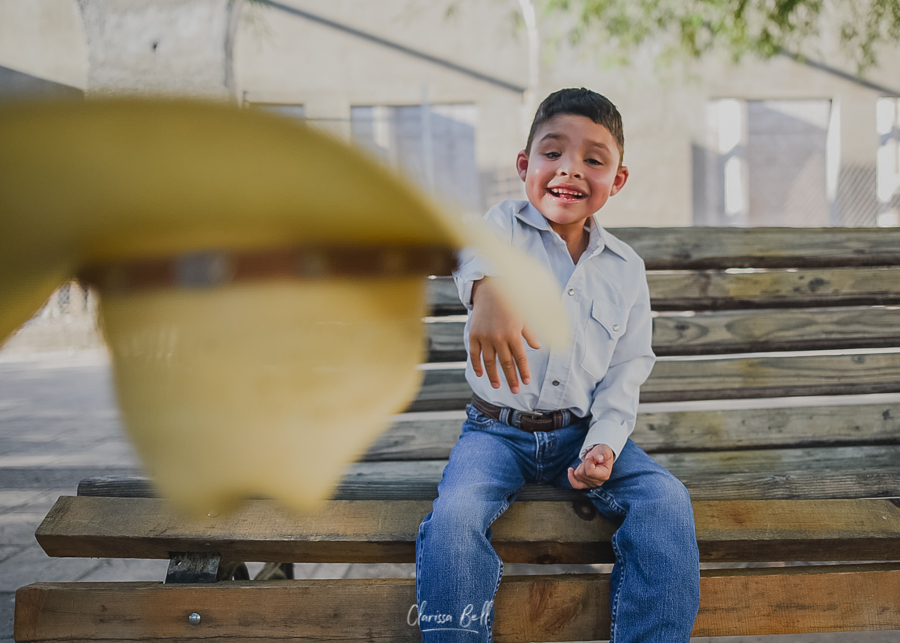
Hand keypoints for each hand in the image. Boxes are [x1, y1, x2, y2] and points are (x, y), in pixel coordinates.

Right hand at [469, 278, 540, 393]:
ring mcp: (485, 338)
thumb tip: (538, 347)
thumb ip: (530, 333)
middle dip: (511, 378)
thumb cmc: (510, 303)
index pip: (520, 358)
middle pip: (506, 363)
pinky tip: (481, 374)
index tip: (526, 382)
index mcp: (513, 334)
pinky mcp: (474, 335)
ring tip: (498, 386)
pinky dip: (477, 365)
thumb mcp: (524, 317)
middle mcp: (499, 338)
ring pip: (490, 362)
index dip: (523, 371)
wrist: (490, 291)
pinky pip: (475, 354)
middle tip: (515, 390)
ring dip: (494, 376)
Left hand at [568, 444, 614, 488]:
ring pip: (577, 475)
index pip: (590, 472)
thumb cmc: (602, 453)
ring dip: (580, 467)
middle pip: (582, 473)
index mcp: (604, 475)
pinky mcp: (585, 484)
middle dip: (583, 463)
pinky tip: (571, 470)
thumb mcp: (604, 450)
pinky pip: (575, 484)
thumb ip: (604, 454)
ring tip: (587, 463)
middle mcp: (598, 482)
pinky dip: (571, 477)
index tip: (592, 457)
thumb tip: (600, 458)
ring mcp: (591, 484)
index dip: (588, 462)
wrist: (599, 456)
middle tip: (590, 460)